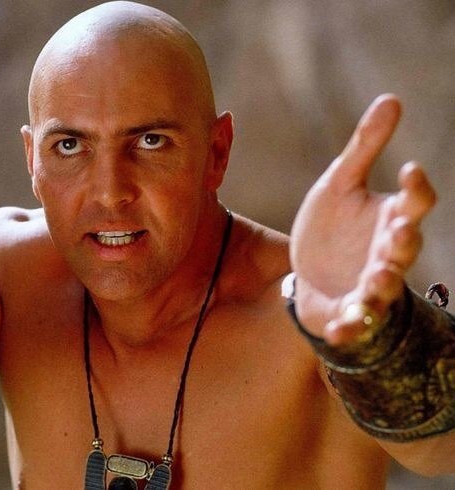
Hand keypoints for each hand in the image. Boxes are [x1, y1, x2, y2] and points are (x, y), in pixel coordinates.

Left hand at [290, 94, 435, 344]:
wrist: (309, 268)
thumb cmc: (332, 224)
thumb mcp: (341, 183)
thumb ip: (365, 148)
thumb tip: (392, 99)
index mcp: (389, 217)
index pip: (414, 202)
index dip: (416, 188)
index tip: (408, 169)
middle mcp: (387, 253)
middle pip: (404, 248)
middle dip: (403, 241)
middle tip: (399, 231)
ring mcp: (370, 284)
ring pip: (385, 286)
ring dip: (383, 282)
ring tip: (378, 275)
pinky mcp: (350, 311)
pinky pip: (355, 321)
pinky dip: (350, 326)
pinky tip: (340, 327)